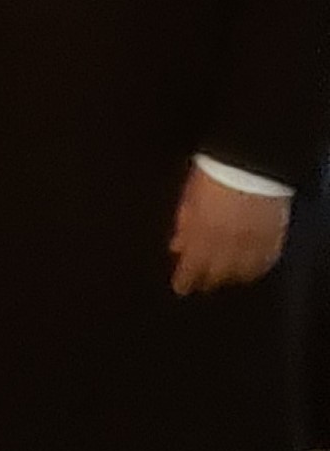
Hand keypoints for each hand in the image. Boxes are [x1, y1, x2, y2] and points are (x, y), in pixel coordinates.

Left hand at [169, 166, 290, 295]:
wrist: (250, 162)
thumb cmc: (212, 175)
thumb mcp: (189, 199)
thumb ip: (184, 225)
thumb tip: (176, 248)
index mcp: (202, 233)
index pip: (192, 266)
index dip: (185, 280)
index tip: (181, 288)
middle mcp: (228, 243)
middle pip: (217, 272)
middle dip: (208, 280)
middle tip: (203, 285)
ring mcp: (253, 241)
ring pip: (242, 271)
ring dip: (231, 277)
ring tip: (224, 279)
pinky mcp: (273, 237)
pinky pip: (266, 261)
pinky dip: (256, 269)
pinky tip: (250, 271)